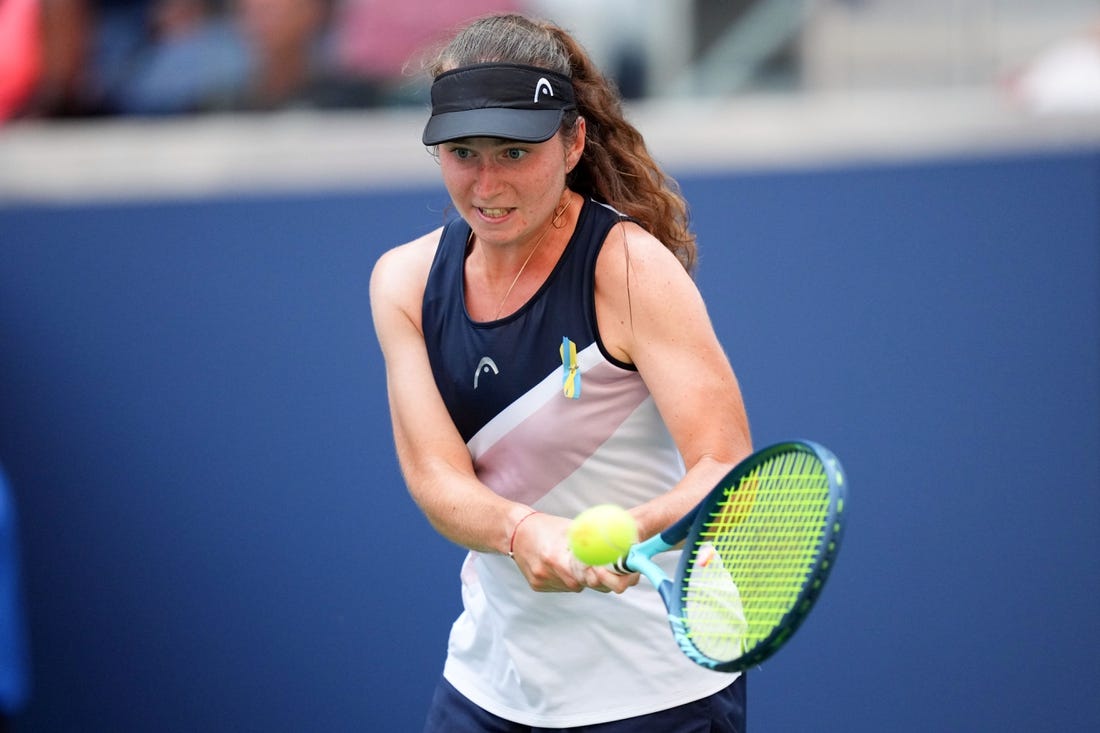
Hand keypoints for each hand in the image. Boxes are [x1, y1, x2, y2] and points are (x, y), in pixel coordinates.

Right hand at [510, 512, 640, 593]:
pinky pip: (561, 586)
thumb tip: (616, 547)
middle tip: (604, 568)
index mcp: (554, 556)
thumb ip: (590, 540)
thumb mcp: (570, 529)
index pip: (584, 575)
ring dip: (582, 578)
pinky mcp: (537, 586)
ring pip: (573, 587)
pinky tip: (564, 565)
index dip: (601, 575)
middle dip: (595, 578)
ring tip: (578, 561)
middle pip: (581, 585)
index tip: (612, 569)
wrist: (514, 531)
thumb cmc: (545, 526)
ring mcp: (541, 581)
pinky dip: (568, 578)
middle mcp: (546, 572)